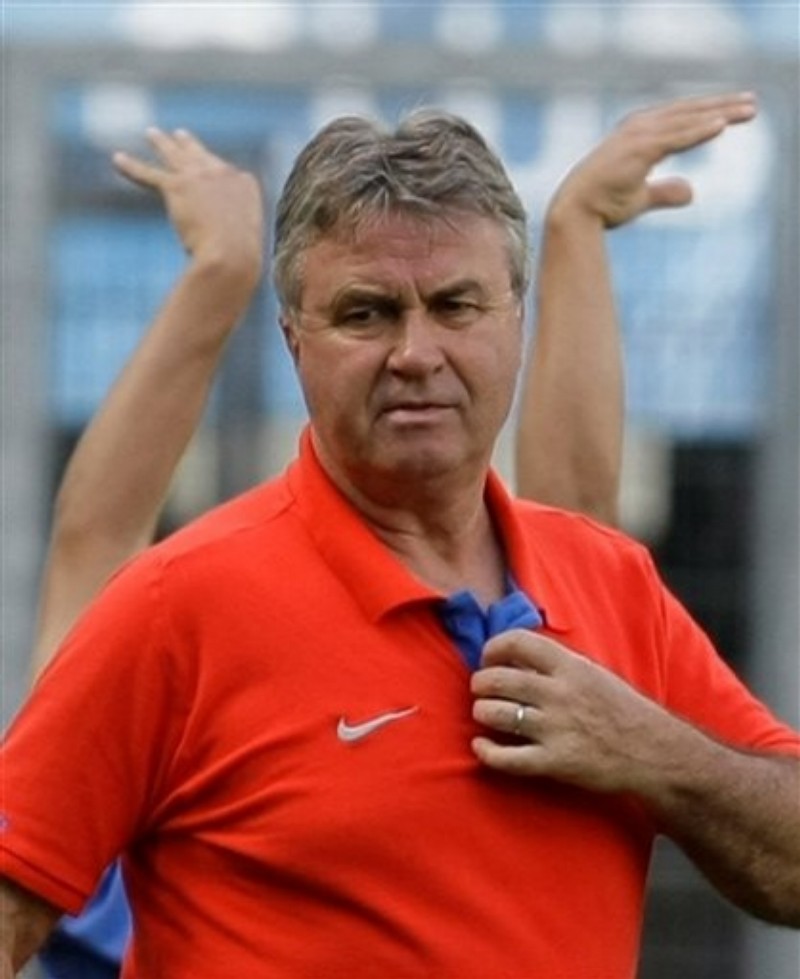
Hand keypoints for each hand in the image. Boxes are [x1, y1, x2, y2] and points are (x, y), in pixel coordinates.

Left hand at [113, 128, 264, 286]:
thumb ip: (234, 230)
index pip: (227, 173)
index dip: (217, 178)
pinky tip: (117, 159)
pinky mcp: (176, 186)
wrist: (231, 254)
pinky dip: (131, 167)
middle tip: (179, 134)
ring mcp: (198, 176)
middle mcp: (222, 173)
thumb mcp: (244, 239)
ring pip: (175, 155)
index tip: (213, 177)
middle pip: (201, 154)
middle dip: (189, 144)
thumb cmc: (241, 257)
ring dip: (161, 143)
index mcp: (245, 184)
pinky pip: (149, 174)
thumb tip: (222, 242)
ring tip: (151, 133)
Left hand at [471, 630, 678, 794]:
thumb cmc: (621, 710)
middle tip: (481, 690)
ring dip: (482, 713)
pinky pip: (506, 758)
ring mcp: (556, 728)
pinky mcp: (555, 762)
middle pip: (497, 679)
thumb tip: (513, 655)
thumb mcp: (593, 673)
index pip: (516, 642)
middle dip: (480, 683)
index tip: (488, 659)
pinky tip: (481, 746)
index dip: (492, 649)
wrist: (655, 753)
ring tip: (485, 714)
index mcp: (570, 666)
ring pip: (495, 714)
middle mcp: (560, 693)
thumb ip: (556, 664)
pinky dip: (486, 751)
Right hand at [550, 91, 756, 228]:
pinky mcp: (638, 148)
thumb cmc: (600, 207)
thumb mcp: (640, 198)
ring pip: (687, 120)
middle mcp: (638, 128)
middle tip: (752, 103)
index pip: (680, 119)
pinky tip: (721, 126)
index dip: (707, 113)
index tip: (733, 112)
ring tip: (748, 110)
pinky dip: (699, 130)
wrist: (573, 213)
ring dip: (719, 113)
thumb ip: (665, 192)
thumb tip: (692, 192)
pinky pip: (676, 136)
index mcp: (637, 136)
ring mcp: (637, 136)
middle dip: (721, 106)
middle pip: (688, 112)